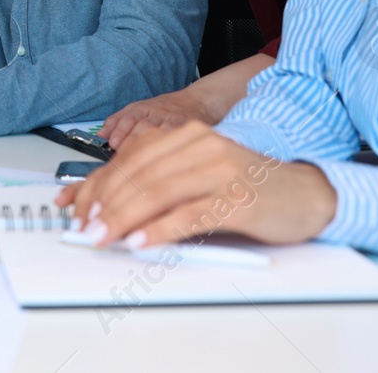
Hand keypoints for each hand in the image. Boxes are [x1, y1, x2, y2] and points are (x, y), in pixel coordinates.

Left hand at [54, 121, 336, 248]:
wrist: (305, 194)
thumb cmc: (245, 189)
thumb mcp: (194, 179)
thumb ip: (154, 186)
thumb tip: (101, 207)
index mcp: (184, 136)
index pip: (128, 158)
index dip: (95, 183)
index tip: (72, 207)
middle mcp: (200, 144)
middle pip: (139, 173)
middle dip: (104, 202)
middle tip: (83, 227)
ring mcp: (220, 168)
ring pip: (159, 191)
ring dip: (124, 216)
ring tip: (103, 236)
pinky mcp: (238, 197)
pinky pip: (190, 213)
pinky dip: (161, 229)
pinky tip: (140, 241)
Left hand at [99, 86, 219, 148]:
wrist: (197, 101)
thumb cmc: (164, 109)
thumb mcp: (139, 108)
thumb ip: (118, 121)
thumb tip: (99, 135)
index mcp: (142, 108)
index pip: (128, 118)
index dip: (119, 130)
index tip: (111, 143)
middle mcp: (156, 113)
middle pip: (141, 126)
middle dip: (129, 141)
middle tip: (120, 155)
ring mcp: (171, 121)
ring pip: (157, 132)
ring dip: (145, 146)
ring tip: (136, 160)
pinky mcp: (186, 129)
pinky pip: (175, 137)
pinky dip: (166, 146)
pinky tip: (160, 157)